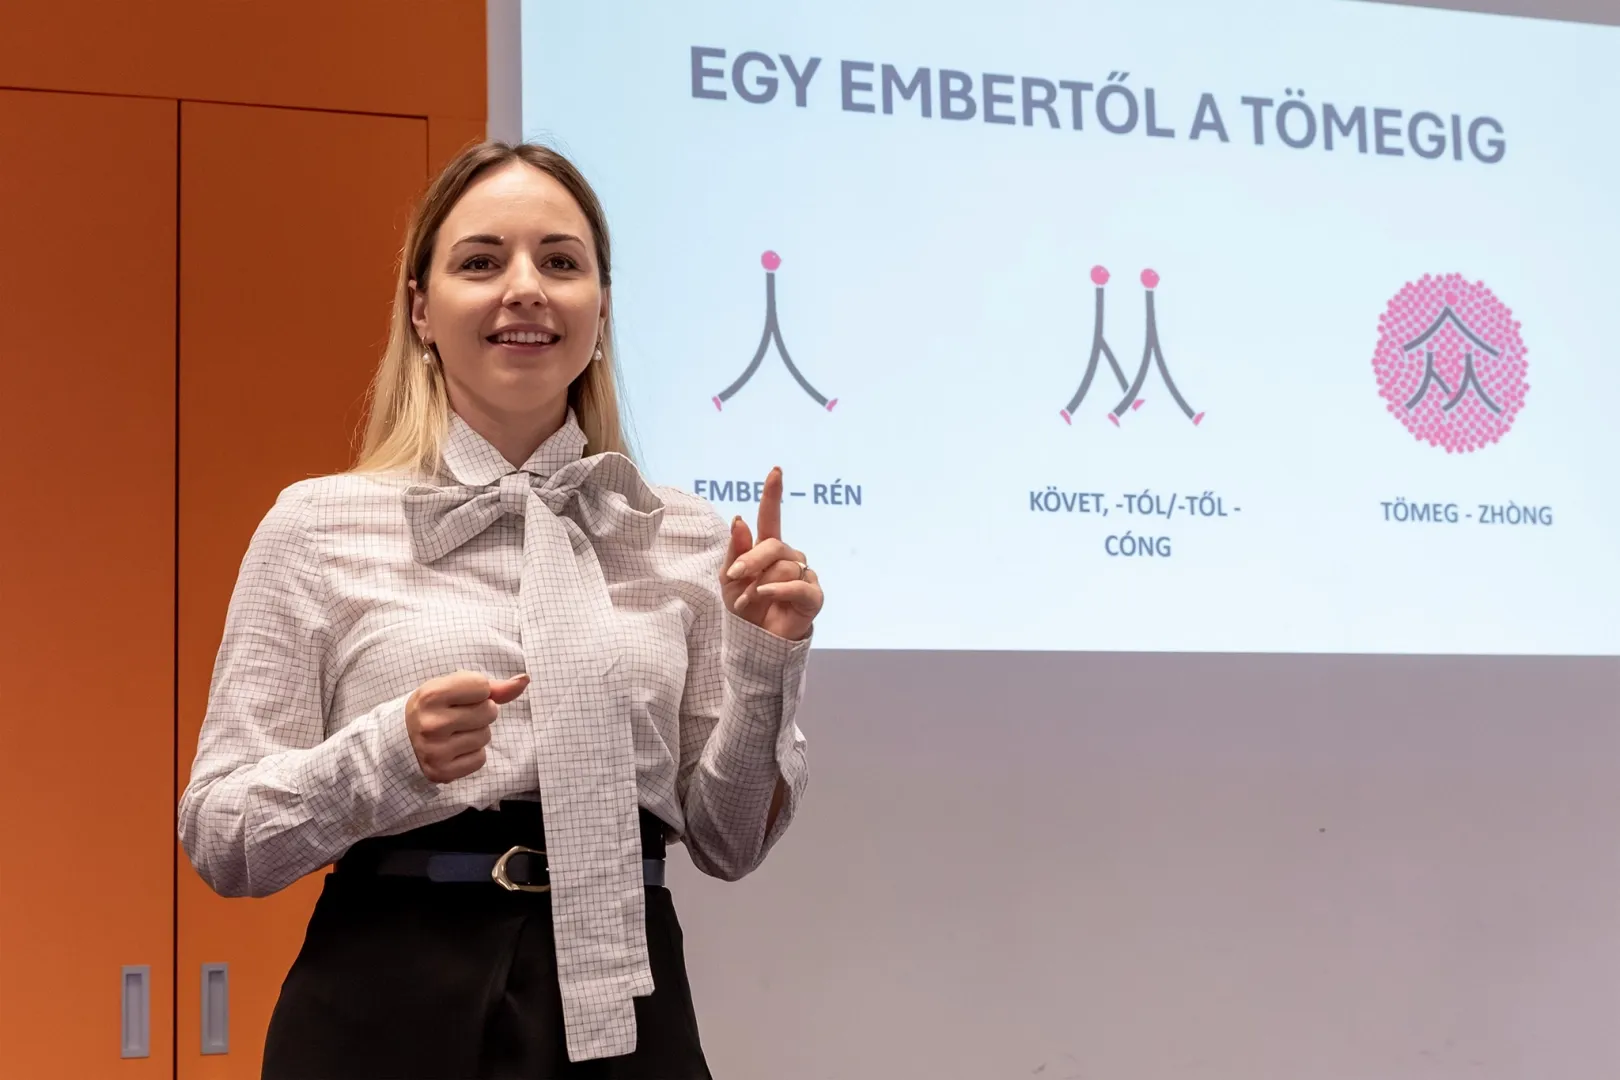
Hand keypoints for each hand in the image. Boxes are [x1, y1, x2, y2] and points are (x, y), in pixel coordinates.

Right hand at [405, 670, 529, 783]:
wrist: (401, 738)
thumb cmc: (434, 707)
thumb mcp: (452, 688)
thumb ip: (492, 686)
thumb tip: (524, 680)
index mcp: (431, 695)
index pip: (482, 686)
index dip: (478, 691)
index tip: (459, 697)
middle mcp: (431, 724)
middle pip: (489, 712)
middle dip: (481, 712)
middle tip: (459, 716)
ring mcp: (435, 750)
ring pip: (486, 736)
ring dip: (477, 733)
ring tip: (455, 732)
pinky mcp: (441, 772)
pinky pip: (480, 759)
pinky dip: (473, 754)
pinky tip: (455, 749)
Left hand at [722, 467, 822, 640]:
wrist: (755, 641)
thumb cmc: (744, 608)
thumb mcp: (729, 579)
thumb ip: (735, 550)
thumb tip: (740, 519)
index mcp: (767, 549)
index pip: (771, 517)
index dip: (773, 495)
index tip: (775, 471)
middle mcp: (789, 557)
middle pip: (773, 545)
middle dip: (750, 559)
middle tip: (734, 575)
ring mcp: (803, 575)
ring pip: (783, 567)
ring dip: (758, 584)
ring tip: (748, 601)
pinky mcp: (813, 596)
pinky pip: (796, 585)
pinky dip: (777, 590)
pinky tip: (764, 595)